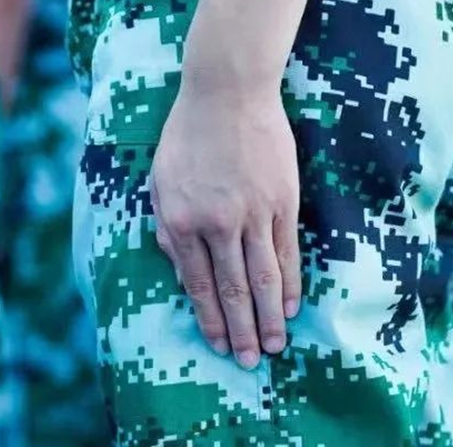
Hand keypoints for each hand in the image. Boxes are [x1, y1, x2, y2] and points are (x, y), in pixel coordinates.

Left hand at [151, 77, 301, 369]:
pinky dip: (290, 281)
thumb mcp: (159, 180)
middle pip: (233, 289)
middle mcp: (217, 223)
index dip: (210, 318)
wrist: (228, 92)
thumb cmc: (189, 133)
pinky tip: (293, 302)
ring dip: (270, 316)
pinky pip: (287, 250)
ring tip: (275, 345)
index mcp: (181, 220)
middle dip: (241, 330)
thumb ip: (167, 227)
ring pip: (264, 277)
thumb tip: (179, 268)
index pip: (198, 283)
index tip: (218, 343)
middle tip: (249, 360)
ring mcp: (254, 212)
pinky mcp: (282, 200)